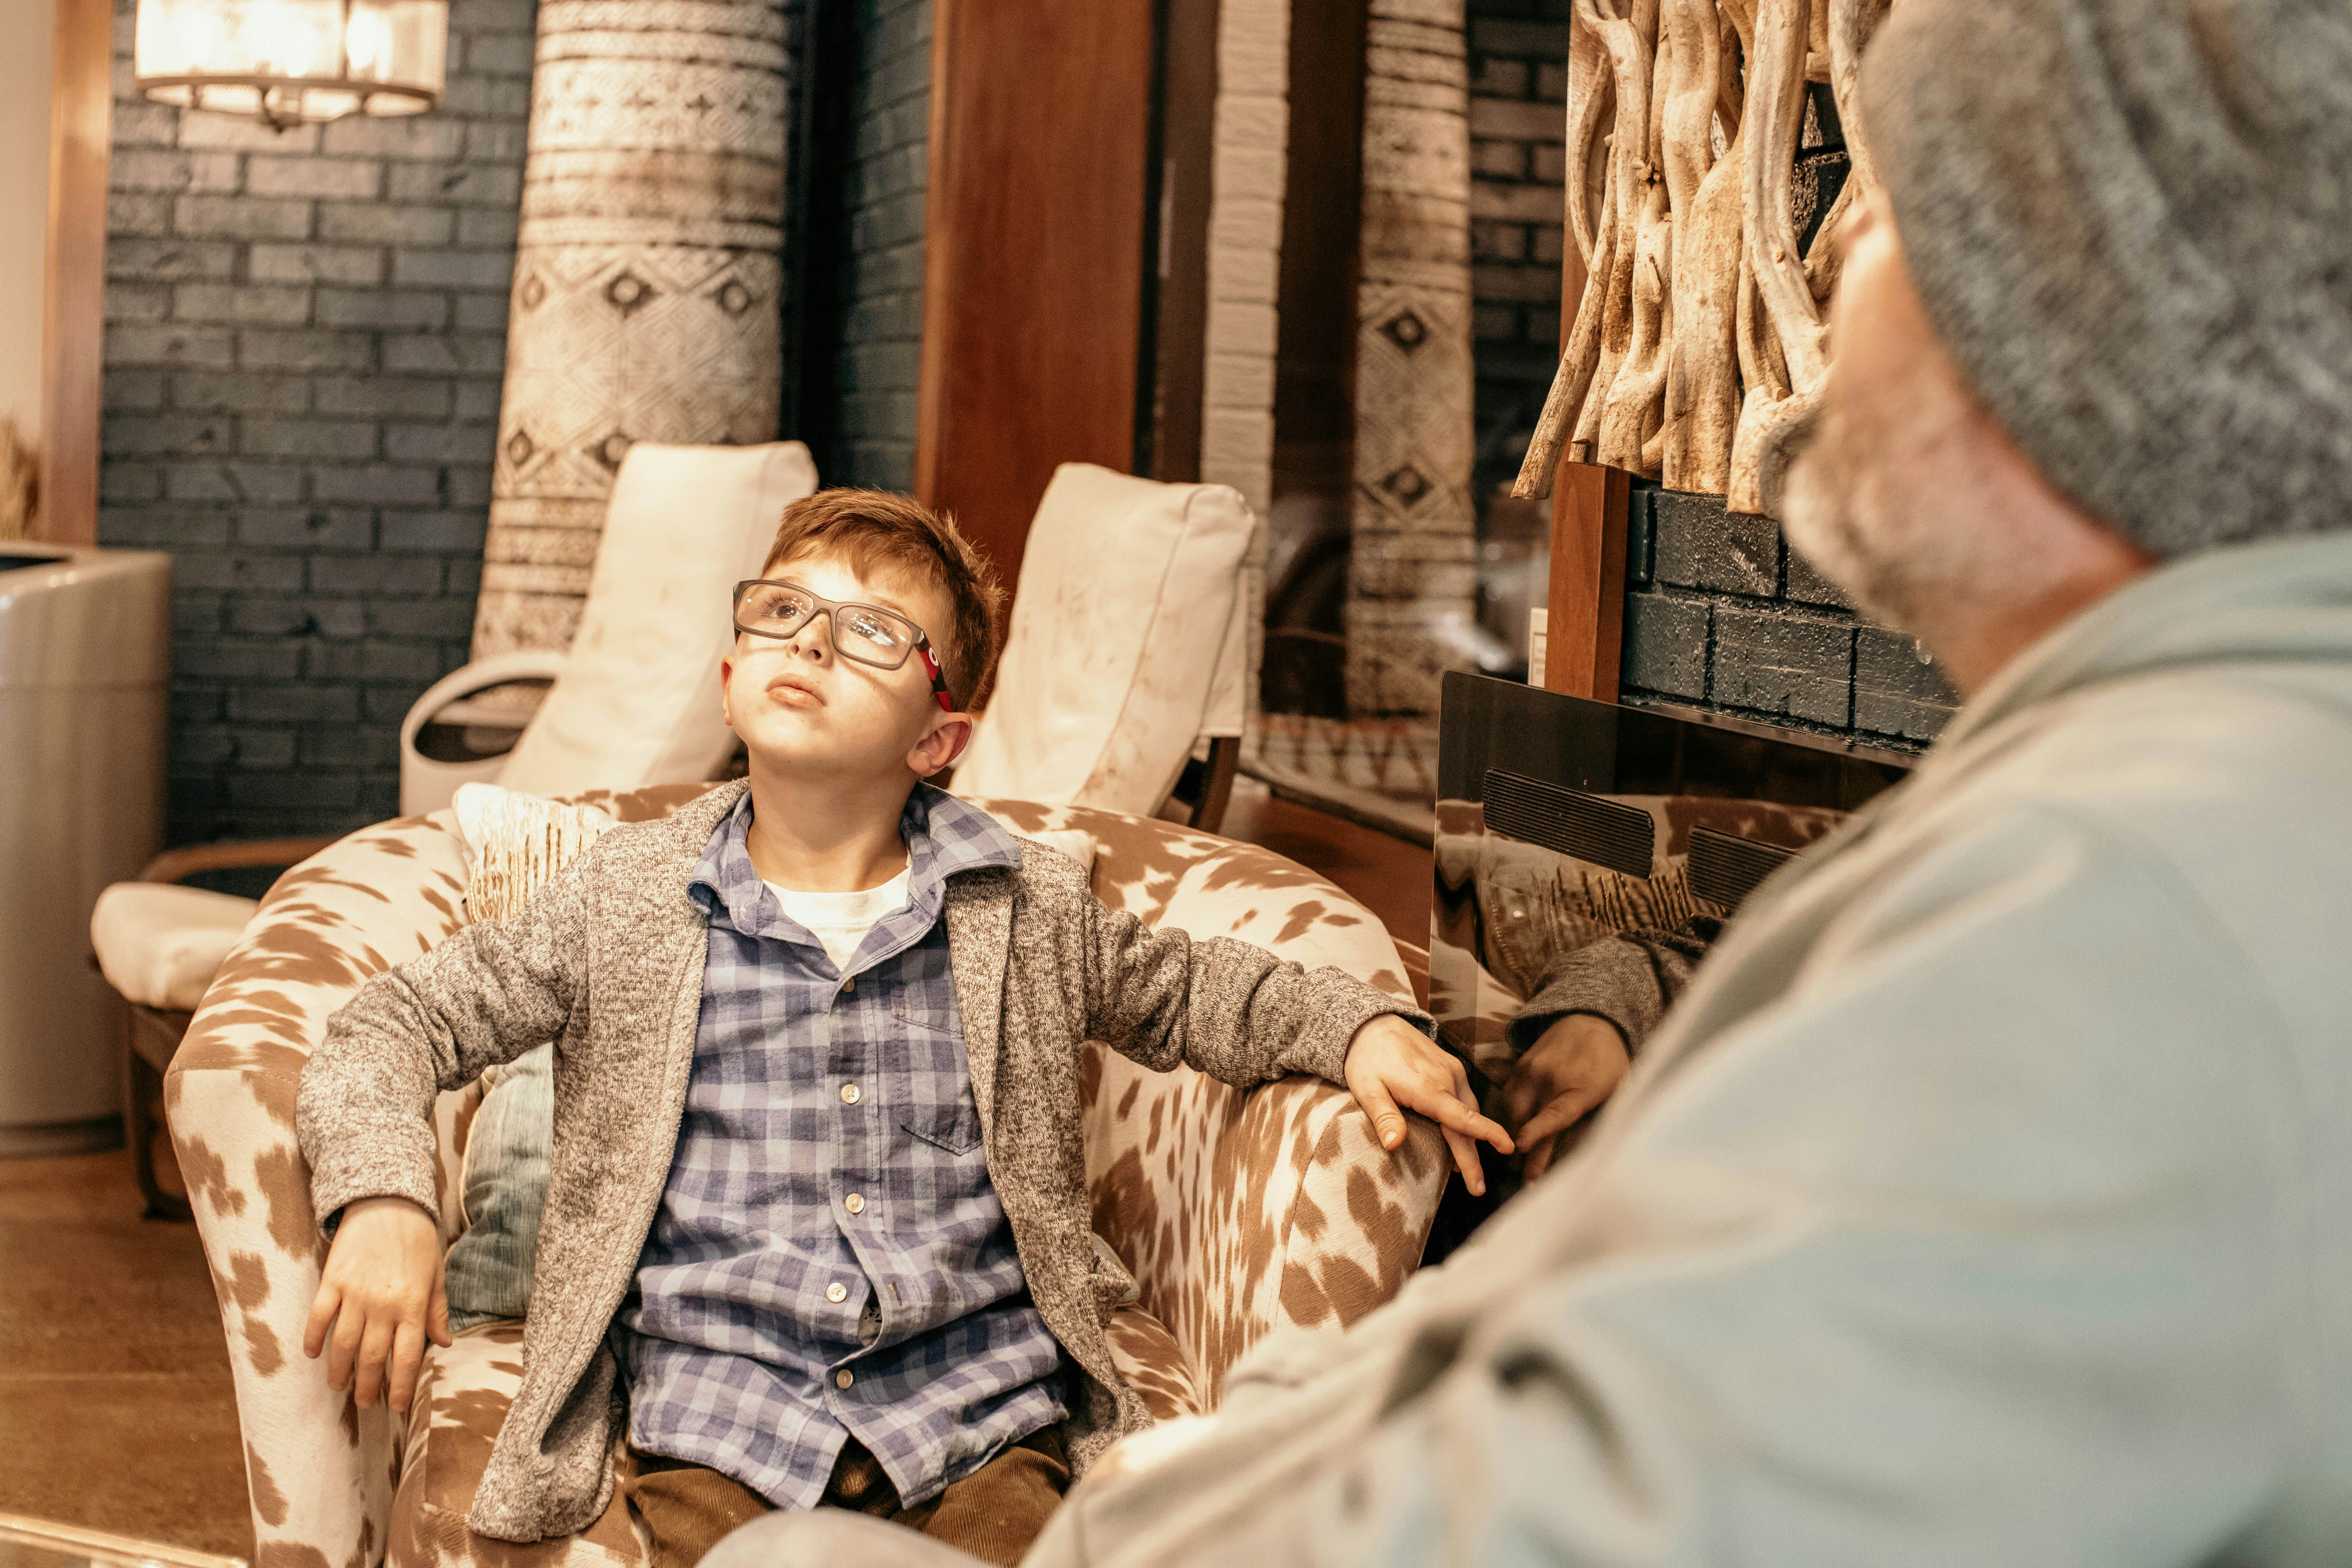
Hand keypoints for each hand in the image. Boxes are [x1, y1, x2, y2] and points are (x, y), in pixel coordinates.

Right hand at [304, 1195, 450, 1414]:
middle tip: (366, 1404)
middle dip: (369, 1386)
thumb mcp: (436, 1274)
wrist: (388, 1201)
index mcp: (412, 1304)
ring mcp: (355, 1293)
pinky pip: (319, 1317)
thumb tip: (444, 1343)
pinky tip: (312, 1354)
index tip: (398, 1407)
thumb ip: (437, 1310)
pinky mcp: (332, 1281)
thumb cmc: (417, 1239)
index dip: (403, 1386)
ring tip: (339, 1387)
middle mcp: (383, 1304)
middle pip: (373, 1357)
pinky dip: (313, 1338)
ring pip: (344, 1343)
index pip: (408, 1356)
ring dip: (341, 1370)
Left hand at [1344, 1015, 1513, 1195]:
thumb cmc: (1367, 1059)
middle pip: (1467, 1123)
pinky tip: (1458, 1134)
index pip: (1463, 1118)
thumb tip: (1394, 1144)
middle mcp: (1447, 1079)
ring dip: (1470, 1139)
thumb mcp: (1366, 1089)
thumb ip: (1383, 1116)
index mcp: (1428, 1088)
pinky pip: (1464, 1097)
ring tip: (1467, 1169)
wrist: (1373, 1024)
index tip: (1508, 1148)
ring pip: (1469, 1110)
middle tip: (1478, 1189)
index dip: (1486, 1135)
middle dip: (1474, 1157)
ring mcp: (1452, 1071)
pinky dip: (1465, 1119)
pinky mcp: (1450, 1067)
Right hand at [1503, 1013, 1631, 1181]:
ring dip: (1514, 1135)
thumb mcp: (1621, 1086)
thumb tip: (1607, 1152)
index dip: (1538, 1133)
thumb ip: (1610, 1115)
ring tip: (1519, 1160)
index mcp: (1582, 1087)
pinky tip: (1515, 1131)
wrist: (1590, 1018)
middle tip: (1526, 1182)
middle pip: (1531, 1120)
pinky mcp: (1521, 1065)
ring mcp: (1533, 1069)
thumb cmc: (1610, 1061)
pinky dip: (1511, 1115)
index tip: (1522, 1149)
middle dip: (1526, 1153)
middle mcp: (1552, 1078)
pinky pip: (1510, 1095)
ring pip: (1514, 1109)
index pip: (1556, 1114)